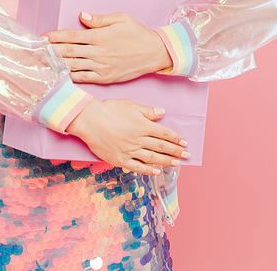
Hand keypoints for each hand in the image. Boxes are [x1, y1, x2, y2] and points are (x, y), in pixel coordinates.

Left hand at [43, 11, 172, 82]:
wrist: (155, 53)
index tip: (43, 37)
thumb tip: (82, 16)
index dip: (56, 37)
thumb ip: (100, 19)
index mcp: (100, 36)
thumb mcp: (120, 19)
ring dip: (57, 65)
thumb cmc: (137, 33)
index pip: (71, 36)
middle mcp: (98, 52)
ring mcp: (101, 67)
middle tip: (37, 52)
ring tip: (43, 64)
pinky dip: (71, 77)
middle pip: (69, 51)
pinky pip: (84, 78)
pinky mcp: (105, 78)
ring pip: (74, 66)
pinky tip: (61, 76)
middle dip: (52, 51)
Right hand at [65, 98, 189, 174]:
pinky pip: (137, 167)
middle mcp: (138, 139)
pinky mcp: (120, 160)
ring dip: (166, 161)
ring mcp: (130, 151)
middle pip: (161, 146)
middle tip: (187, 155)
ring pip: (152, 158)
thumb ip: (147, 111)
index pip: (164, 133)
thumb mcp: (130, 105)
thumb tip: (162, 112)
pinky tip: (157, 172)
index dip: (175, 138)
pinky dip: (148, 170)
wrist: (89, 120)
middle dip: (176, 151)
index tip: (184, 142)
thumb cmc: (108, 109)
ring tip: (177, 163)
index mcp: (142, 125)